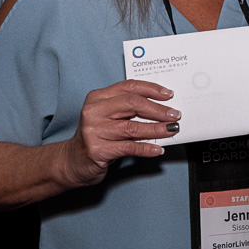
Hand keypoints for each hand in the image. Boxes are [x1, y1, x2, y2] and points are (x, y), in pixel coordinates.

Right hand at [61, 79, 178, 186]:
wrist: (73, 161)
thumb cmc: (97, 136)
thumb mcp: (108, 116)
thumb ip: (128, 109)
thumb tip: (161, 107)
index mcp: (97, 97)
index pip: (129, 87)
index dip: (151, 89)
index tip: (169, 95)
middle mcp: (94, 111)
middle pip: (133, 104)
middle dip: (158, 109)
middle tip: (174, 115)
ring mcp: (94, 131)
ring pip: (133, 127)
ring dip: (157, 129)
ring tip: (171, 130)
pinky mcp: (98, 150)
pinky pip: (129, 147)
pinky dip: (146, 148)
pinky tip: (158, 149)